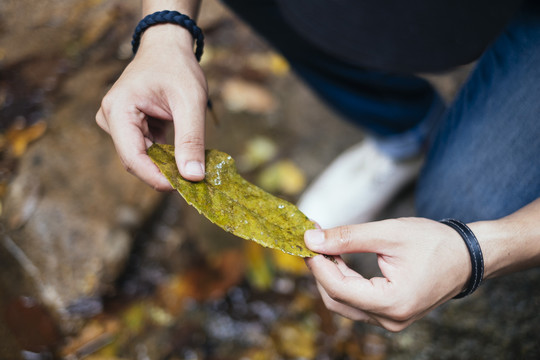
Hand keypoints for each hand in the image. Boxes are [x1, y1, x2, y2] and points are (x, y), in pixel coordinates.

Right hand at [96, 24, 207, 189]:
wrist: (168, 47)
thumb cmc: (177, 68)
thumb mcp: (190, 102)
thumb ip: (191, 140)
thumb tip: (193, 176)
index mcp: (118, 110)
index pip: (133, 158)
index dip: (157, 178)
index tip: (184, 187)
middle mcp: (110, 119)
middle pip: (136, 161)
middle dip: (164, 172)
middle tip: (195, 180)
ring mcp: (118, 124)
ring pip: (142, 158)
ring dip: (167, 165)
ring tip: (192, 165)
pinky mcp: (129, 128)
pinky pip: (147, 151)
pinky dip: (166, 156)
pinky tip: (183, 156)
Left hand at [304, 217, 471, 330]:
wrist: (467, 257)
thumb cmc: (434, 243)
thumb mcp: (388, 233)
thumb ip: (348, 238)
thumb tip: (311, 240)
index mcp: (392, 303)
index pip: (338, 288)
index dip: (316, 264)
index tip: (305, 239)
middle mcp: (390, 320)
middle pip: (336, 299)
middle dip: (320, 269)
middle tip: (312, 239)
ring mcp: (390, 321)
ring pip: (344, 302)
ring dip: (330, 274)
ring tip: (325, 245)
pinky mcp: (390, 314)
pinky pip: (357, 301)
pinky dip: (344, 280)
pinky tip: (339, 258)